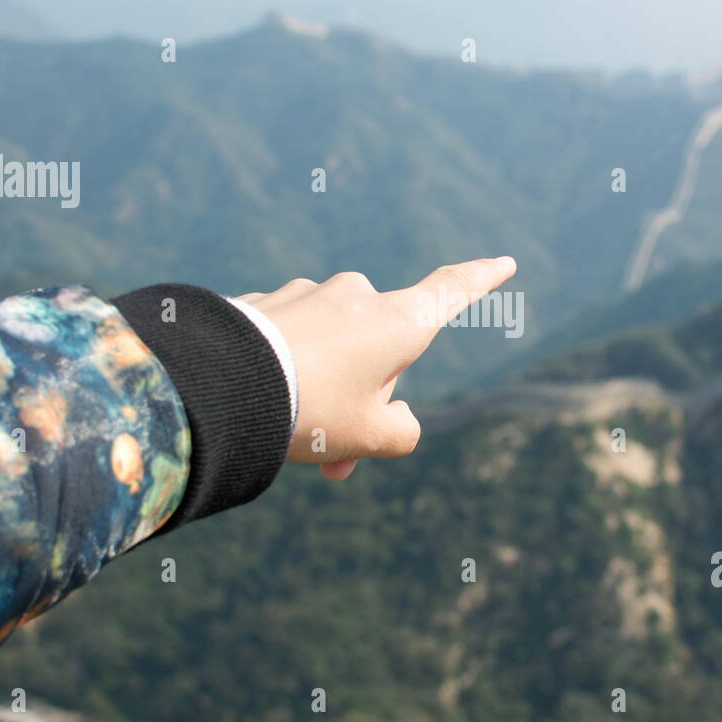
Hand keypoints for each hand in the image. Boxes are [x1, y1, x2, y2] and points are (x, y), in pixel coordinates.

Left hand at [236, 256, 516, 479]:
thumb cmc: (311, 410)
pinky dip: (286, 371)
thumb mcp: (371, 437)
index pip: (453, 290)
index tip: (504, 263)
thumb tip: (396, 417)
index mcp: (398, 321)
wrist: (218, 385)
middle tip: (336, 458)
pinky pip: (290, 340)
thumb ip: (402, 432)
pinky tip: (260, 401)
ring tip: (293, 437)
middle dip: (364, 397)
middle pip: (380, 347)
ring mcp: (308, 293)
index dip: (481, 280)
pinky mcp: (265, 302)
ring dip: (322, 390)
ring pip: (330, 348)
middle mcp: (358, 295)